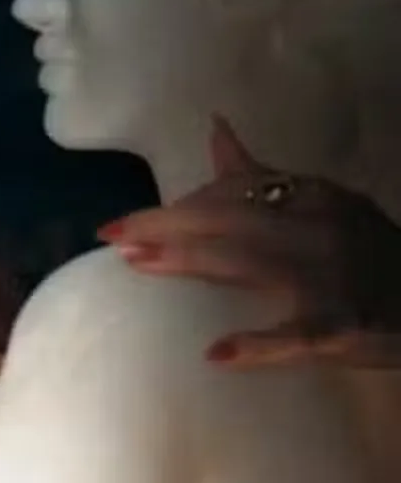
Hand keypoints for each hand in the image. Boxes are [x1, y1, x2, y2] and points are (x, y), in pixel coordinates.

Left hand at [98, 114, 400, 368]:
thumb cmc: (369, 255)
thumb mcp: (321, 203)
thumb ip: (263, 175)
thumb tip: (216, 129)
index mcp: (310, 196)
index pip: (232, 194)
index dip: (176, 209)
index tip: (124, 225)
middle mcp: (318, 226)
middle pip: (230, 219)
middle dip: (167, 226)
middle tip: (113, 237)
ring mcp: (332, 276)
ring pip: (250, 263)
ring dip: (191, 263)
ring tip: (140, 264)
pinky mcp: (347, 326)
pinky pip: (298, 335)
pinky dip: (260, 346)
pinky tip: (217, 353)